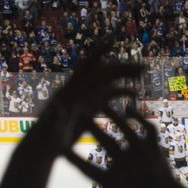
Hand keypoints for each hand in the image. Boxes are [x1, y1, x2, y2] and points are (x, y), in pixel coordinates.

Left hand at [38, 40, 142, 155]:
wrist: (44, 146)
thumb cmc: (47, 138)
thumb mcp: (51, 128)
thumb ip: (55, 117)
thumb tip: (57, 109)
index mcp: (71, 89)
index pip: (87, 66)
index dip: (100, 53)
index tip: (114, 41)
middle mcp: (79, 89)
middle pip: (104, 72)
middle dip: (123, 67)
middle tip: (143, 66)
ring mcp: (86, 96)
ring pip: (108, 80)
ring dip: (125, 75)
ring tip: (142, 73)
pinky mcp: (90, 106)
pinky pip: (108, 94)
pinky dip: (121, 91)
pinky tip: (134, 93)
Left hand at [63, 106, 180, 187]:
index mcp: (110, 175)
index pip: (88, 166)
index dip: (74, 158)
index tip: (59, 148)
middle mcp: (123, 161)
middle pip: (105, 141)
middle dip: (92, 128)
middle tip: (77, 114)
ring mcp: (139, 154)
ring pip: (124, 130)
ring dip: (114, 117)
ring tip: (102, 104)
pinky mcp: (153, 149)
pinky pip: (148, 130)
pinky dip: (140, 119)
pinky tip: (129, 108)